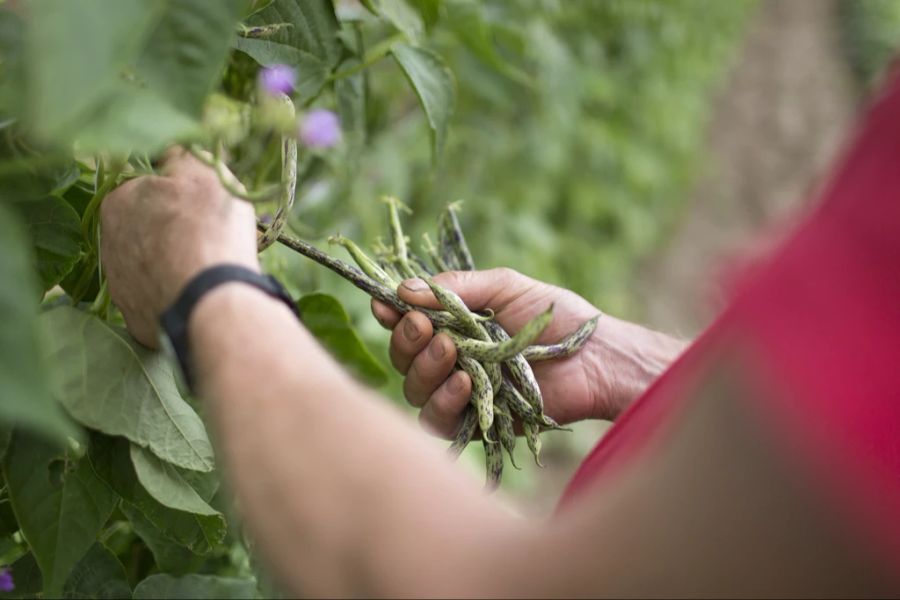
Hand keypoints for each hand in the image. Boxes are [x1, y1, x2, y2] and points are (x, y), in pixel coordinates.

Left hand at [101, 148, 259, 347]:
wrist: (211, 300)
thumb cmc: (208, 229)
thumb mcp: (203, 173)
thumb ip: (181, 155)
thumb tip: (171, 152)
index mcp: (118, 202)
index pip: (146, 188)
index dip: (178, 193)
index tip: (203, 202)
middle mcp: (108, 243)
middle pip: (147, 228)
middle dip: (172, 229)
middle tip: (209, 235)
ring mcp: (119, 285)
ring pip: (151, 264)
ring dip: (173, 262)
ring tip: (207, 268)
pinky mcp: (135, 318)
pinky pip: (158, 298)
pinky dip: (175, 294)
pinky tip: (196, 293)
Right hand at [370, 268, 671, 437]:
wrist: (596, 358)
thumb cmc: (555, 317)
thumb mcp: (506, 288)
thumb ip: (456, 288)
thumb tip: (405, 288)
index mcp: (454, 326)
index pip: (408, 323)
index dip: (391, 314)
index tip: (385, 304)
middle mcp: (451, 361)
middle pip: (403, 358)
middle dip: (407, 341)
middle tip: (424, 327)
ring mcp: (461, 394)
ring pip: (415, 390)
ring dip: (424, 369)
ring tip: (451, 351)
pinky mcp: (475, 424)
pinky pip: (438, 421)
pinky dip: (444, 401)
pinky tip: (464, 382)